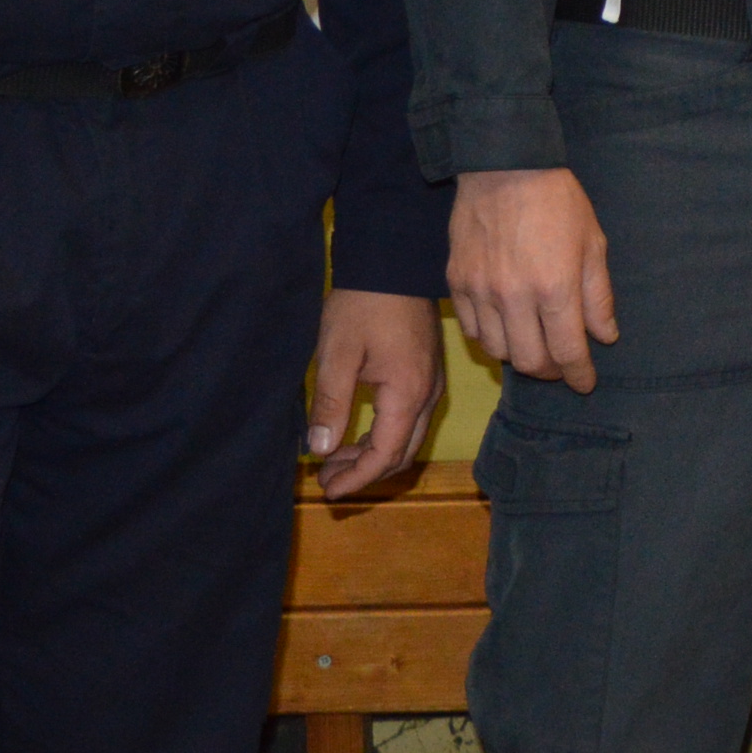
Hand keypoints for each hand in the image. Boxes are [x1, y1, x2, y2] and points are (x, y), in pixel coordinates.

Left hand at [305, 288, 444, 496]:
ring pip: (406, 438)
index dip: (357, 479)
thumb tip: (319, 449)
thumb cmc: (362, 304)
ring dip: (372, 455)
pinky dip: (382, 435)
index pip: (385, 454)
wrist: (392, 261)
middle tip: (326, 479)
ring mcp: (431, 384)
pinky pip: (409, 420)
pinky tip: (355, 432)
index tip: (327, 491)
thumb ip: (330, 403)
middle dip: (364, 472)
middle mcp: (428, 395)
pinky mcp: (426, 374)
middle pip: (401, 454)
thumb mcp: (337, 353)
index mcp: (408, 393)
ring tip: (333, 459)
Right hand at [449, 167, 617, 391]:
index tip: (585, 383)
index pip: (567, 352)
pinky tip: (505, 328)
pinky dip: (491, 338)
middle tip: (561, 366)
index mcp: (555, 287)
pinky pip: (472, 329)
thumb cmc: (557, 201)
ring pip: (498, 351)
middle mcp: (515, 297)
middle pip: (530, 361)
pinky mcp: (456, 282)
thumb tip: (604, 337)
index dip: (579, 375)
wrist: (504, 165)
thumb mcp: (593, 243)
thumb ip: (598, 296)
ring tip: (534, 346)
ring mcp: (481, 291)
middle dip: (551, 372)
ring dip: (520, 356)